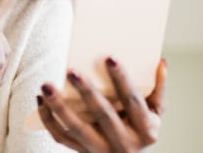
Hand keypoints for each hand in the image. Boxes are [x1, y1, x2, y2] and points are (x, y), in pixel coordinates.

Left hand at [36, 58, 166, 152]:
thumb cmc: (140, 127)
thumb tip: (161, 62)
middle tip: (71, 70)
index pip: (133, 102)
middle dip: (86, 92)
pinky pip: (60, 137)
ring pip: (76, 128)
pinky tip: (41, 99)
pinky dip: (47, 118)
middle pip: (102, 115)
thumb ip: (158, 89)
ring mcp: (100, 150)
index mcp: (145, 130)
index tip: (109, 58)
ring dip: (58, 106)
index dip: (122, 79)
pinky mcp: (80, 152)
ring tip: (46, 86)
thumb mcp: (156, 112)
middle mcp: (123, 143)